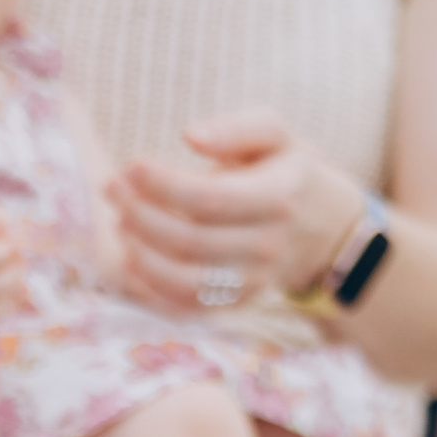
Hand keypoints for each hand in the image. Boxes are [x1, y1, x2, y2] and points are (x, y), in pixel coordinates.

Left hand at [108, 110, 356, 313]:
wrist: (324, 229)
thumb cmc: (287, 170)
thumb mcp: (276, 135)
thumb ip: (237, 128)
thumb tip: (190, 134)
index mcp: (279, 196)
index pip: (210, 198)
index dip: (163, 185)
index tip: (130, 166)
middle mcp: (268, 245)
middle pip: (191, 240)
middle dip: (141, 216)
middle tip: (112, 190)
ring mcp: (252, 282)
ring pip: (185, 281)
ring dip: (142, 256)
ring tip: (121, 224)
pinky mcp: (236, 305)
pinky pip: (186, 308)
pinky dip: (152, 290)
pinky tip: (132, 260)